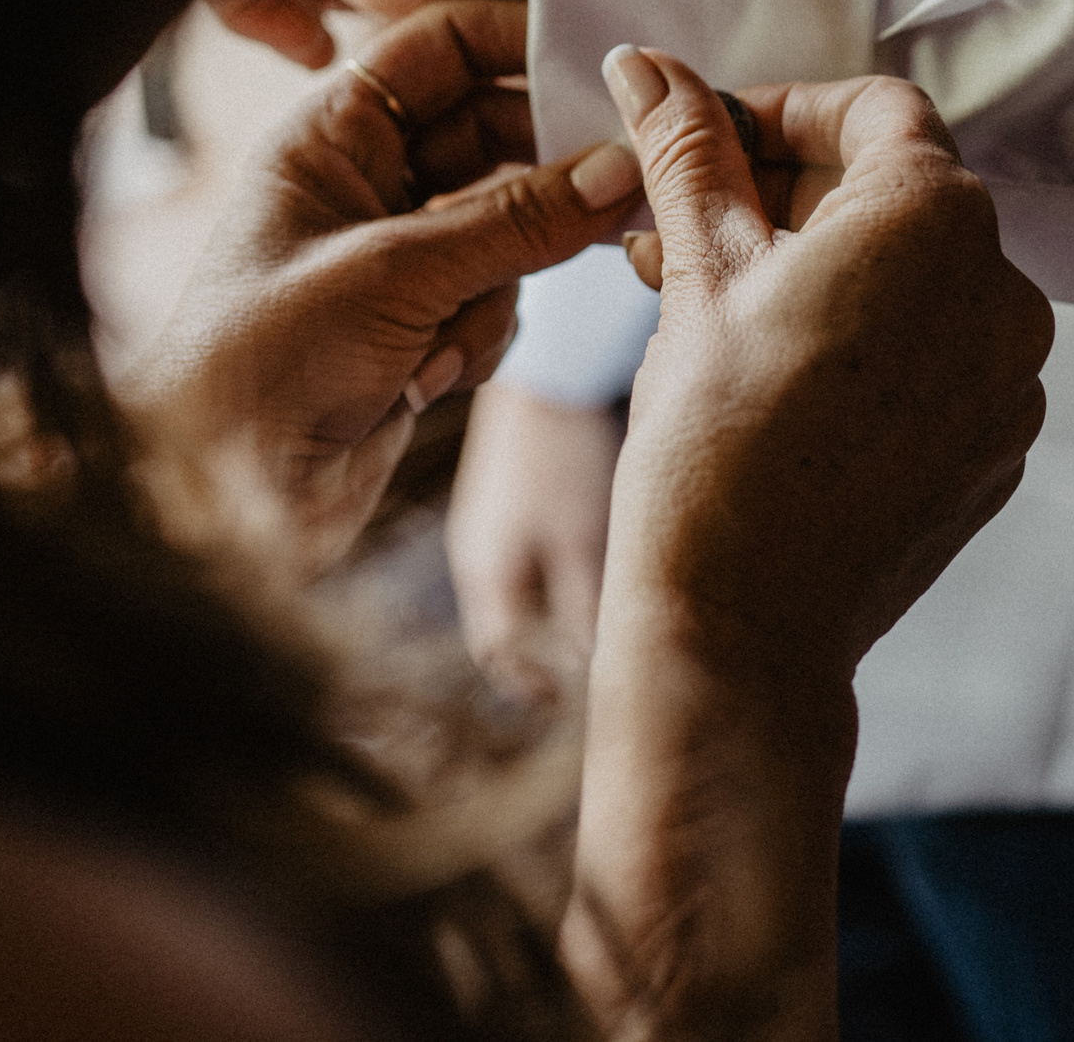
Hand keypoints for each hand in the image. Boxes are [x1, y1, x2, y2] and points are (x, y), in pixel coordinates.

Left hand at [115, 0, 642, 572]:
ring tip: (441, 337)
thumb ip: (517, 219)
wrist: (226, 497)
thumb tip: (621, 169)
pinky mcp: (422, 327)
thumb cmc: (263, 361)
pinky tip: (424, 382)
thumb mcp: (397, 273)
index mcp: (331, 136)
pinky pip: (500, 304)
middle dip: (544, 179)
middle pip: (494, 138)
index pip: (441, 47)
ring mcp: (399, 259)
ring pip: (511, 232)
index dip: (519, 41)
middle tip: (618, 192)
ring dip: (497, 287)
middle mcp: (367, 185)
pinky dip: (480, 340)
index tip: (602, 62)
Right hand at [444, 382, 619, 700]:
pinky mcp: (506, 496)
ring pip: (516, 590)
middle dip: (540, 655)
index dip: (527, 684)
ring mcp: (487, 522)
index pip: (497, 653)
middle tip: (586, 672)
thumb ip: (585, 607)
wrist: (543, 369)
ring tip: (596, 626)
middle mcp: (476, 553)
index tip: (562, 703)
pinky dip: (551, 576)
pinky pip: (523, 556)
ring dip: (548, 615)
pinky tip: (588, 568)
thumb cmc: (562, 457)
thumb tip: (596, 669)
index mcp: (486, 573)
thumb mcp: (581, 539)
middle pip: (504, 625)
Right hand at [563, 48, 1052, 1039]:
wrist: (744, 626)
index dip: (782, 113)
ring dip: (827, 270)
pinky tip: (781, 380)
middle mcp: (1005, 285)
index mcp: (936, 216)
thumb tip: (650, 66)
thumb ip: (690, 154)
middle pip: (900, 193)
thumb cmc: (710, 441)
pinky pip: (940, 359)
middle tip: (689, 228)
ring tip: (718, 308)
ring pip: (919, 280)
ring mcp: (1013, 375)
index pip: (873, 112)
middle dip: (792, 195)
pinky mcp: (1000, 445)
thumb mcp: (696, 274)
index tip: (709, 146)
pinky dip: (871, 346)